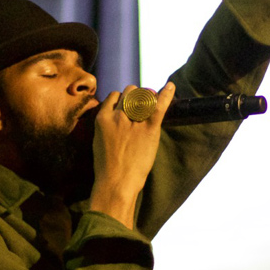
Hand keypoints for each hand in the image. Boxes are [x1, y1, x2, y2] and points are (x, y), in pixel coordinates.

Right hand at [89, 82, 175, 227]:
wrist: (116, 182)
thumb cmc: (107, 166)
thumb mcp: (99, 140)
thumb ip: (106, 125)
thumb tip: (115, 115)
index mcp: (102, 118)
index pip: (114, 96)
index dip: (123, 99)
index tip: (128, 105)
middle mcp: (117, 116)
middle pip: (129, 91)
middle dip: (136, 95)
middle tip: (142, 103)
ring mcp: (134, 122)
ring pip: (142, 95)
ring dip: (148, 96)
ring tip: (152, 101)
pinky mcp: (149, 130)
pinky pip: (159, 106)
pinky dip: (166, 95)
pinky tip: (171, 86)